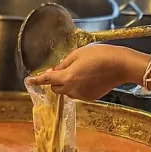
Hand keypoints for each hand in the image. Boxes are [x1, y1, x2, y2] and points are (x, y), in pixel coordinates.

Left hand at [25, 45, 140, 101]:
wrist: (121, 65)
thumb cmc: (100, 55)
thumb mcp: (78, 54)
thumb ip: (64, 64)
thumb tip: (55, 71)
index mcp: (67, 77)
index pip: (47, 80)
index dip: (37, 80)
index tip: (29, 81)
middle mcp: (72, 89)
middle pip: (56, 88)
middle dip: (55, 81)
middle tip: (61, 70)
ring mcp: (82, 95)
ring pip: (67, 92)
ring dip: (67, 84)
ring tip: (80, 71)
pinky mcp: (90, 97)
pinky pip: (78, 93)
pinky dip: (78, 87)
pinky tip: (88, 77)